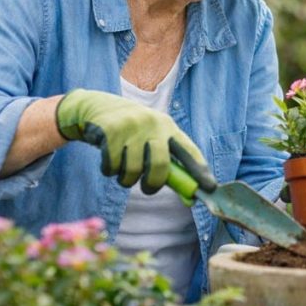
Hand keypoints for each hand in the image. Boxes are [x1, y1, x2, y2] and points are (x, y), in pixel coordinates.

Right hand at [56, 89, 216, 193]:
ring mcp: (131, 126)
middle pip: (160, 165)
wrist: (96, 106)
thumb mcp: (151, 139)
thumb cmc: (130, 132)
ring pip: (132, 171)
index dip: (200, 171)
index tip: (209, 187)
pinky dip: (108, 170)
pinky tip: (109, 158)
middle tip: (147, 188)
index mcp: (168, 126)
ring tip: (122, 167)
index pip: (189, 151)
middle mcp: (153, 123)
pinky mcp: (110, 130)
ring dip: (125, 178)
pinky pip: (111, 166)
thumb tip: (190, 199)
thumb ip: (169, 167)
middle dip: (153, 184)